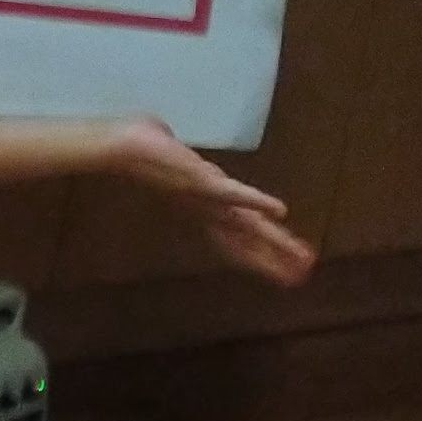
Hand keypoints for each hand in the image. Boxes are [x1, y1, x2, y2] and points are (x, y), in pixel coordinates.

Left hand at [96, 118, 316, 286]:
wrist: (120, 147)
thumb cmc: (144, 150)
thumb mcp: (175, 160)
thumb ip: (184, 160)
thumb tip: (177, 144)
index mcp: (203, 207)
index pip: (235, 237)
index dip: (258, 256)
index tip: (281, 271)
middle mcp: (207, 208)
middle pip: (245, 239)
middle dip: (273, 257)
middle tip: (301, 276)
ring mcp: (205, 197)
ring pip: (246, 223)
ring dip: (274, 239)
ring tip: (300, 257)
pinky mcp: (203, 181)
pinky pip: (233, 192)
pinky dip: (255, 200)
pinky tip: (278, 210)